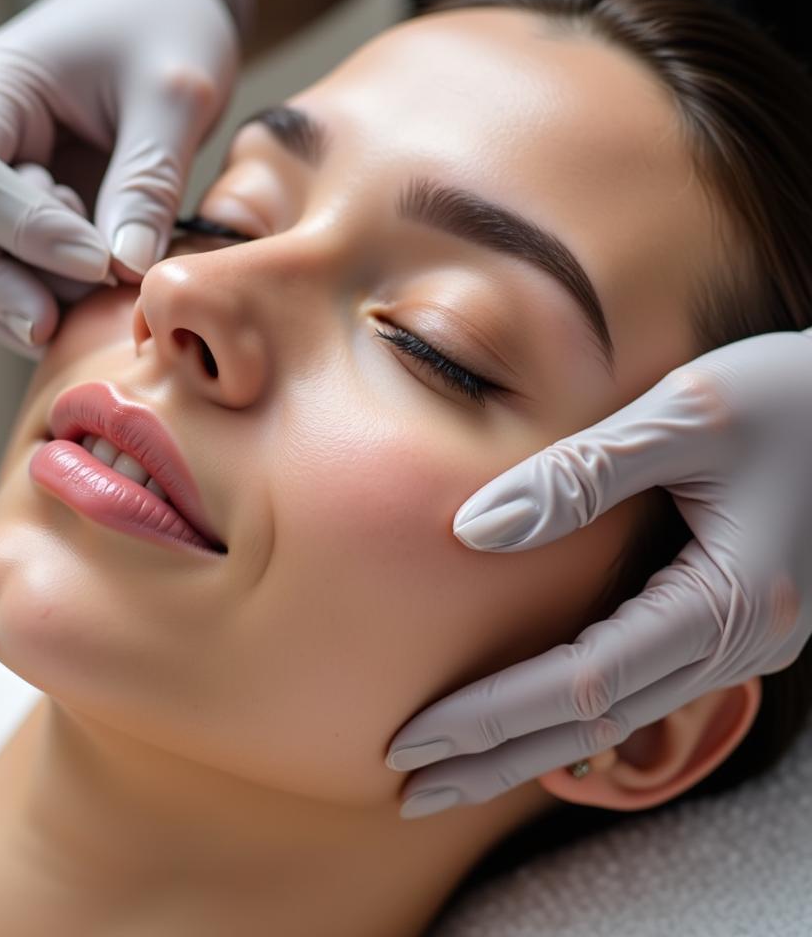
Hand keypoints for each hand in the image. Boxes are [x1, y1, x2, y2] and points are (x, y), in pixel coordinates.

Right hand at [0, 0, 253, 419]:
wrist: (165, 14)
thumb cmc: (166, 31)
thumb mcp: (174, 93)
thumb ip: (147, 178)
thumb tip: (122, 266)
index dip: (18, 229)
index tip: (92, 261)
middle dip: (1, 289)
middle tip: (55, 329)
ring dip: (12, 308)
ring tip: (72, 328)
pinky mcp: (13, 218)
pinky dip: (7, 315)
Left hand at [386, 329, 811, 816]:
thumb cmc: (791, 396)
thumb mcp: (686, 416)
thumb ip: (580, 475)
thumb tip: (473, 530)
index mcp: (731, 601)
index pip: (586, 683)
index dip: (495, 714)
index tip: (414, 737)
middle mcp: (741, 643)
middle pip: (597, 725)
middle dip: (498, 759)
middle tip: (410, 789)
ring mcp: (739, 643)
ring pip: (618, 717)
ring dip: (529, 746)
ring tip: (451, 768)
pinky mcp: (729, 624)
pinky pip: (640, 688)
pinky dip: (573, 713)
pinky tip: (528, 718)